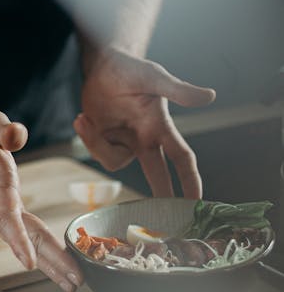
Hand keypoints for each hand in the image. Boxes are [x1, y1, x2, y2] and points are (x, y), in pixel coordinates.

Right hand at [0, 105, 82, 291]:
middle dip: (52, 261)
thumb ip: (0, 127)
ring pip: (27, 241)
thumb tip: (17, 137)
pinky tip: (52, 265)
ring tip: (71, 283)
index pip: (8, 215)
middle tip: (77, 283)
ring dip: (50, 263)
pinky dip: (40, 252)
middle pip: (26, 237)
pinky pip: (23, 236)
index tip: (30, 263)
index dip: (19, 239)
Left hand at [74, 49, 215, 197]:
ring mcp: (125, 144)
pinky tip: (82, 119)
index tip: (198, 201)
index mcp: (161, 127)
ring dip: (96, 143)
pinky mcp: (106, 143)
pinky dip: (87, 138)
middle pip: (157, 175)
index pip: (181, 158)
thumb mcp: (154, 77)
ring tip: (86, 117)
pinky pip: (98, 154)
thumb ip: (179, 90)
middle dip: (162, 197)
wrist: (103, 67)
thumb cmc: (131, 70)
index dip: (190, 180)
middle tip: (166, 224)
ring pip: (114, 163)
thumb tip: (210, 96)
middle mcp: (145, 140)